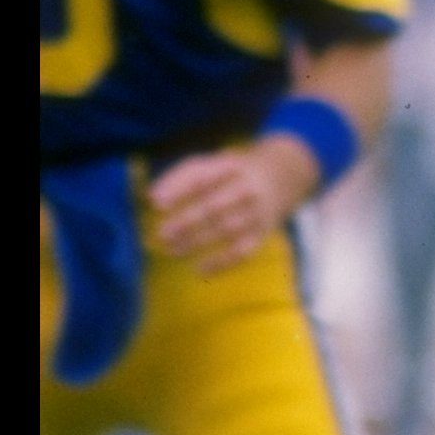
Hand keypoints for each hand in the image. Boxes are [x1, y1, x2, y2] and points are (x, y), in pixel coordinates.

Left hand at [149, 137, 318, 272]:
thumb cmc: (231, 173)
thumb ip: (181, 177)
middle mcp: (247, 189)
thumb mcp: (211, 164)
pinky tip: (200, 270)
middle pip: (215, 207)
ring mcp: (258, 212)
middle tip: (163, 234)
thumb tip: (152, 198)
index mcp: (231, 167)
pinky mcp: (263, 232)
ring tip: (173, 250)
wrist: (282, 177)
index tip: (156, 204)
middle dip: (187, 222)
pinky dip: (223, 263)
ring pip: (227, 229)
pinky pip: (244, 251)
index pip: (202, 177)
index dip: (178, 190)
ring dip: (199, 242)